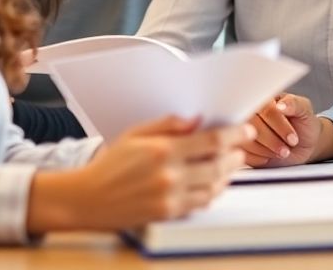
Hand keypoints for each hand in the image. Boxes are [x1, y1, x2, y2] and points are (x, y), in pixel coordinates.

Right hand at [27, 115, 249, 232]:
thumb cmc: (109, 165)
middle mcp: (169, 174)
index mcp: (162, 150)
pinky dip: (213, 192)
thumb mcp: (135, 134)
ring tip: (231, 165)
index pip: (212, 140)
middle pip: (218, 164)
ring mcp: (170, 196)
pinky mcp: (168, 213)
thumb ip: (168, 124)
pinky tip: (214, 183)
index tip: (246, 130)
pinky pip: (201, 203)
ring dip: (228, 174)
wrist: (87, 198)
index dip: (235, 135)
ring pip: (214, 185)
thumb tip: (196, 119)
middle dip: (236, 154)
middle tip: (242, 148)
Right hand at [243, 93, 321, 166]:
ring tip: (282, 152)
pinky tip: (270, 157)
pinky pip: (243, 154)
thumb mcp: (305, 110)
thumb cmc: (304, 123)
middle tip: (288, 148)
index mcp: (264, 98)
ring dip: (265, 151)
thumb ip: (295, 104)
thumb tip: (281, 105)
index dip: (278, 124)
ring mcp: (244, 129)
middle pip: (251, 125)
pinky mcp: (243, 146)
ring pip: (245, 140)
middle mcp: (251, 112)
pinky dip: (259, 158)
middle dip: (271, 140)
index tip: (292, 137)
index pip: (264, 109)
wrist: (304, 143)